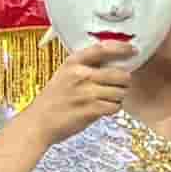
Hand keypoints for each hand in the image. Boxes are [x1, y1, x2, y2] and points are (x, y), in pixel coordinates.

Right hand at [21, 45, 135, 148]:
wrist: (38, 123)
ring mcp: (86, 92)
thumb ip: (85, 67)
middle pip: (120, 74)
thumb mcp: (64, 74)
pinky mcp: (91, 109)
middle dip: (124, 82)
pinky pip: (115, 106)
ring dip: (118, 97)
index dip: (121, 48)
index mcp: (73, 63)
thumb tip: (114, 63)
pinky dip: (112, 109)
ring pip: (120, 92)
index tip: (132, 50)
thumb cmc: (53, 100)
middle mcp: (81, 75)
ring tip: (105, 100)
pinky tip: (102, 109)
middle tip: (118, 86)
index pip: (102, 49)